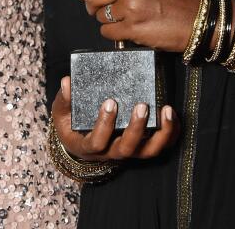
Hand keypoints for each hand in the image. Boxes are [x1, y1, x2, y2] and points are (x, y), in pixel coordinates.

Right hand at [50, 75, 179, 161]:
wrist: (82, 140)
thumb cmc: (71, 124)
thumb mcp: (62, 113)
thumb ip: (64, 99)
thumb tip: (67, 82)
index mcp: (88, 146)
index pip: (97, 142)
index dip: (104, 125)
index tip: (110, 102)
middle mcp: (110, 153)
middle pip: (126, 149)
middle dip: (136, 128)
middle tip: (142, 105)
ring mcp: (128, 151)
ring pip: (147, 151)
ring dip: (161, 133)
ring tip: (166, 110)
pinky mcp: (141, 147)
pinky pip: (160, 145)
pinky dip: (170, 132)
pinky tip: (172, 115)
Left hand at [71, 0, 200, 52]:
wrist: (200, 20)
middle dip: (91, 4)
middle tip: (95, 8)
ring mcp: (131, 8)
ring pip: (100, 15)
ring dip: (105, 19)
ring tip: (118, 19)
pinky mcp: (133, 28)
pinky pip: (108, 32)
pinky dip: (112, 33)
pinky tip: (123, 30)